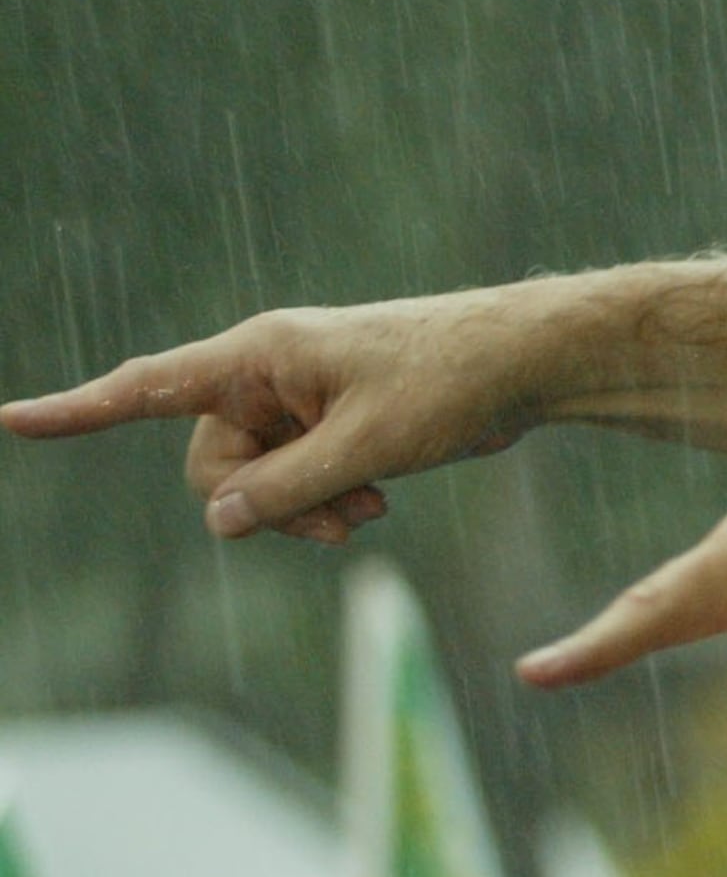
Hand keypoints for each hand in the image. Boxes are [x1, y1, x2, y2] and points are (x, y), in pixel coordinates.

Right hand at [1, 297, 536, 544]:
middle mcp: (269, 373)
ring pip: (258, 482)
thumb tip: (221, 520)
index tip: (11, 420)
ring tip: (369, 512)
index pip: (149, 387)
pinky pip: (296, 480)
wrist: (525, 364)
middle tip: (343, 519)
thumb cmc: (452, 380)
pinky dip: (325, 502)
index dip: (79, 410)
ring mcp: (300, 400)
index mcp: (262, 356)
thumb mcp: (369, 444)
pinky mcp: (332, 423)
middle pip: (212, 464)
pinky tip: (375, 504)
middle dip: (264, 505)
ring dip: (303, 511)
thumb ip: (290, 487)